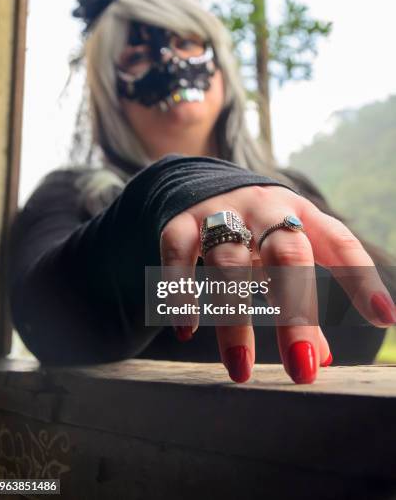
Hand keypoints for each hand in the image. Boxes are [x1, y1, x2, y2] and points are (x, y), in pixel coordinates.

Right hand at [160, 185, 395, 383]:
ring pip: (229, 260)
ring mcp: (221, 212)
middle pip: (286, 255)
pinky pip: (178, 252)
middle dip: (295, 313)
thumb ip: (302, 300)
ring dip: (234, 318)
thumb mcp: (283, 252)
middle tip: (303, 369)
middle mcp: (265, 209)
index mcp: (301, 214)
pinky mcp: (181, 221)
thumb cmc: (256, 229)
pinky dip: (180, 289)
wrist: (204, 182)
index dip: (361, 277)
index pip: (338, 242)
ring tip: (240, 370)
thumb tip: (323, 358)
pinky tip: (186, 328)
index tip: (383, 318)